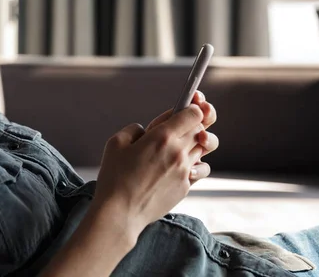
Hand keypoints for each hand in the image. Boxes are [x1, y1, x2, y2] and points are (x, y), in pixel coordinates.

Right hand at [93, 104, 211, 237]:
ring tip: (180, 144)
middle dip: (196, 121)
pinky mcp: (186, 186)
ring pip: (204, 148)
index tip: (187, 105)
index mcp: (162, 137)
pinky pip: (200, 168)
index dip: (192, 106)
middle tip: (185, 120)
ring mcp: (185, 171)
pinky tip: (180, 164)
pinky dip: (194, 163)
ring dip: (195, 142)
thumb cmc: (114, 177)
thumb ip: (135, 129)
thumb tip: (147, 131)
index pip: (194, 113)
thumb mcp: (116, 142)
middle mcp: (178, 152)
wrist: (121, 213)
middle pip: (202, 128)